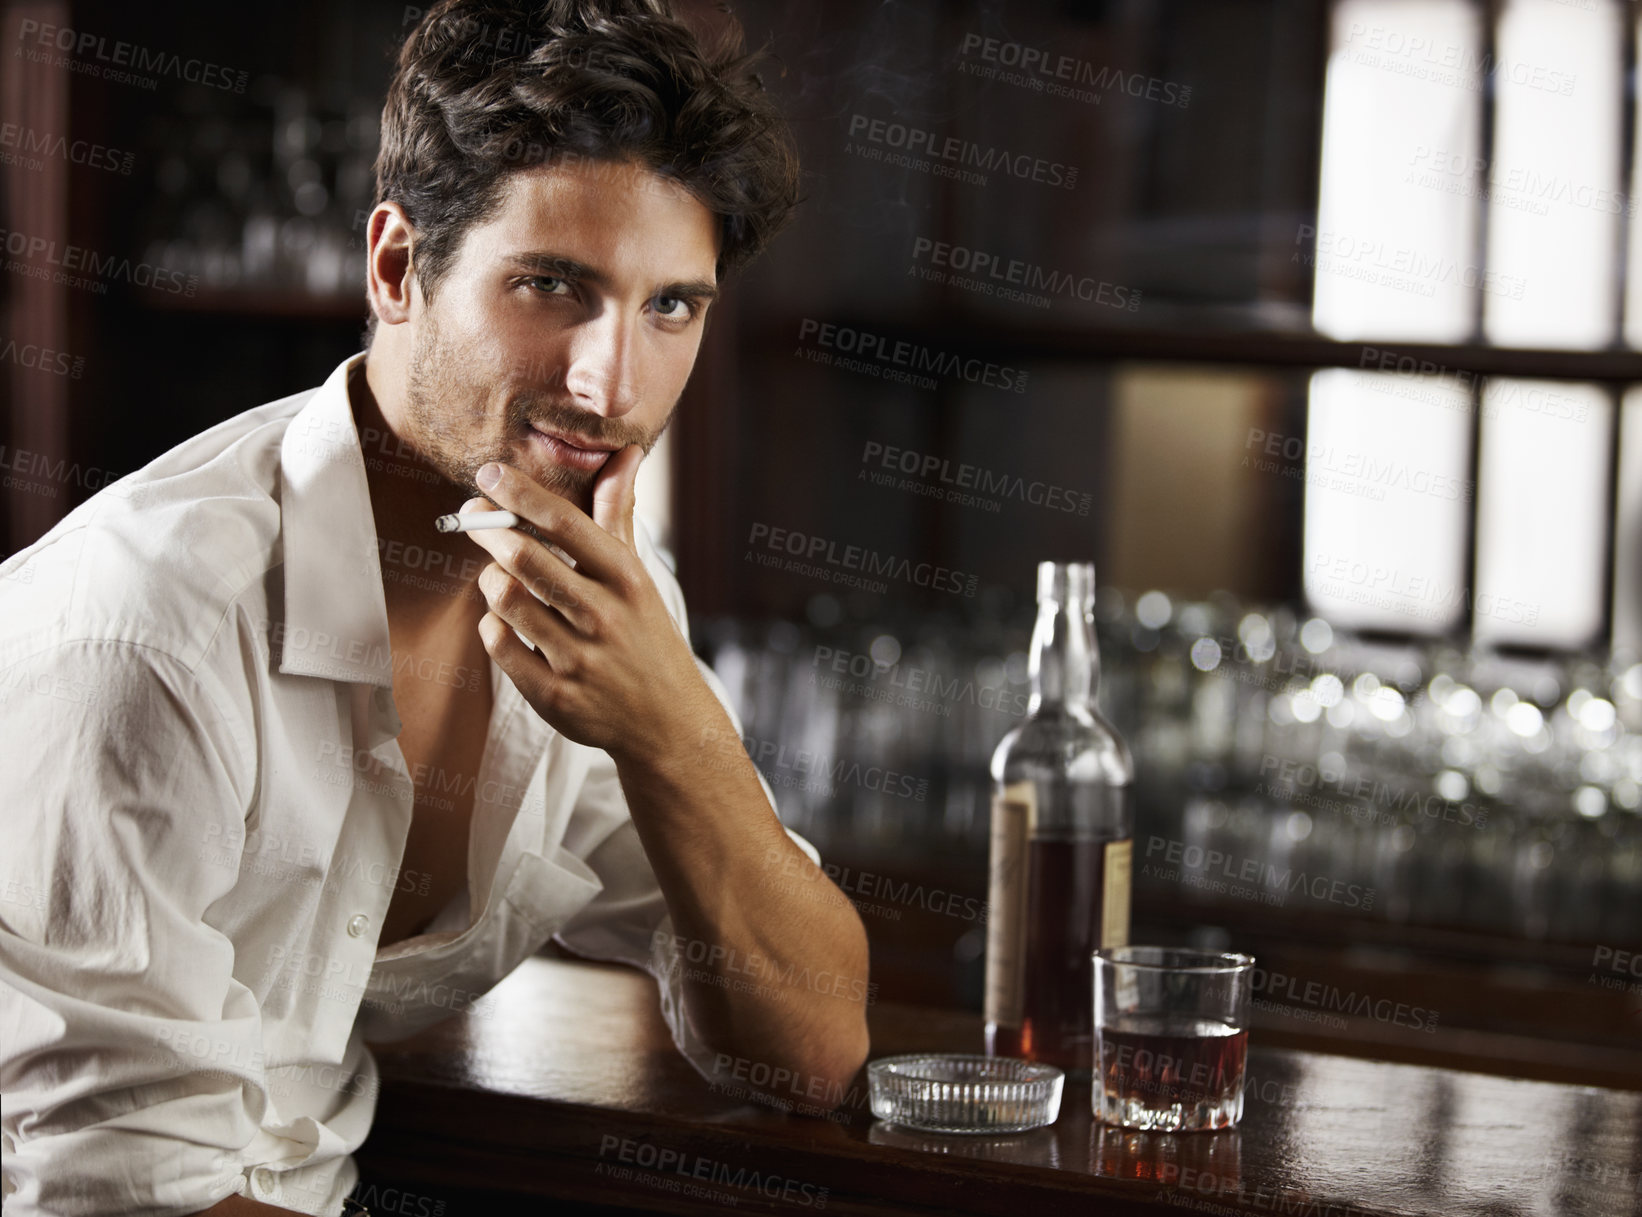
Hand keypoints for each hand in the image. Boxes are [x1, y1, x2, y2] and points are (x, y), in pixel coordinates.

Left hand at [461, 451, 715, 760]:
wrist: (667, 722)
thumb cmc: (644, 635)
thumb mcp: (637, 575)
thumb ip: (619, 513)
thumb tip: (624, 451)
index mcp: (626, 578)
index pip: (564, 522)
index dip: (518, 492)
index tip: (488, 474)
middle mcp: (604, 616)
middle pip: (523, 556)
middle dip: (486, 529)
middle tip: (472, 518)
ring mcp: (578, 659)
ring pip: (503, 597)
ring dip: (489, 578)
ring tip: (498, 575)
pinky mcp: (553, 696)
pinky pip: (497, 643)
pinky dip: (490, 624)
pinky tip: (504, 620)